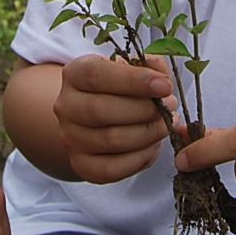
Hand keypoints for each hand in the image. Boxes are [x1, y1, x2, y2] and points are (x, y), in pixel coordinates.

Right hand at [54, 54, 175, 183]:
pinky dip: (140, 157)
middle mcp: (65, 105)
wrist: (95, 118)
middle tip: (170, 106)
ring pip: (111, 140)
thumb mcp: (130, 68)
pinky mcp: (80, 165)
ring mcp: (70, 138)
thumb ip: (148, 66)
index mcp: (74, 73)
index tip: (165, 85)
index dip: (134, 81)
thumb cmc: (119, 89)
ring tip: (166, 124)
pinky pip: (112, 168)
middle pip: (102, 110)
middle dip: (145, 110)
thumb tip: (161, 75)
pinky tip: (153, 145)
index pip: (97, 75)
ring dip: (148, 133)